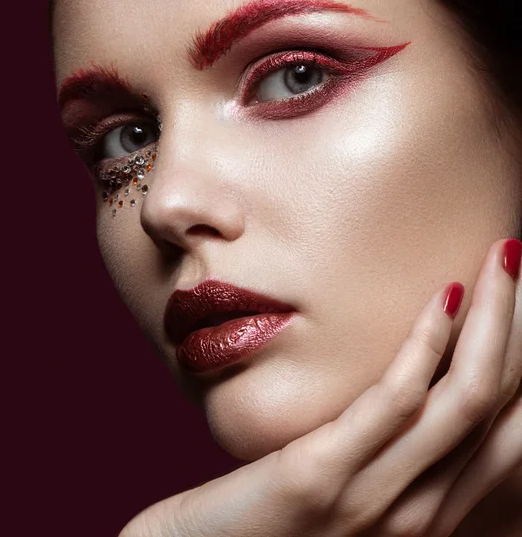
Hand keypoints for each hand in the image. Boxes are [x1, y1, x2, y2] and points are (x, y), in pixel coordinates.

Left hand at [121, 238, 521, 536]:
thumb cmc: (271, 519)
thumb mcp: (346, 491)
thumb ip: (388, 457)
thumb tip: (418, 395)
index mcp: (427, 516)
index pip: (511, 436)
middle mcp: (421, 516)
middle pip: (502, 408)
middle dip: (521, 329)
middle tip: (520, 263)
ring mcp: (376, 501)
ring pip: (467, 397)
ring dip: (495, 320)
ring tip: (504, 257)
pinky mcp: (322, 476)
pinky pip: (396, 401)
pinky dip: (428, 341)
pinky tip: (443, 294)